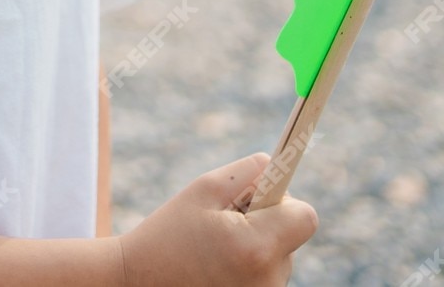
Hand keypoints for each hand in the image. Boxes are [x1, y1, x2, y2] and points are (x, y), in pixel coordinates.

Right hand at [119, 153, 317, 286]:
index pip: (306, 217)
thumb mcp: (205, 189)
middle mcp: (266, 280)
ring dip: (257, 245)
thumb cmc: (168, 234)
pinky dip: (249, 266)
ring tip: (215, 248)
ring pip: (279, 259)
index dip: (287, 202)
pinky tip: (217, 266)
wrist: (138, 283)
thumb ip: (248, 172)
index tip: (265, 197)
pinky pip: (265, 276)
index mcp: (255, 247)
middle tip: (226, 221)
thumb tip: (278, 167)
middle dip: (267, 222)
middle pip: (291, 237)